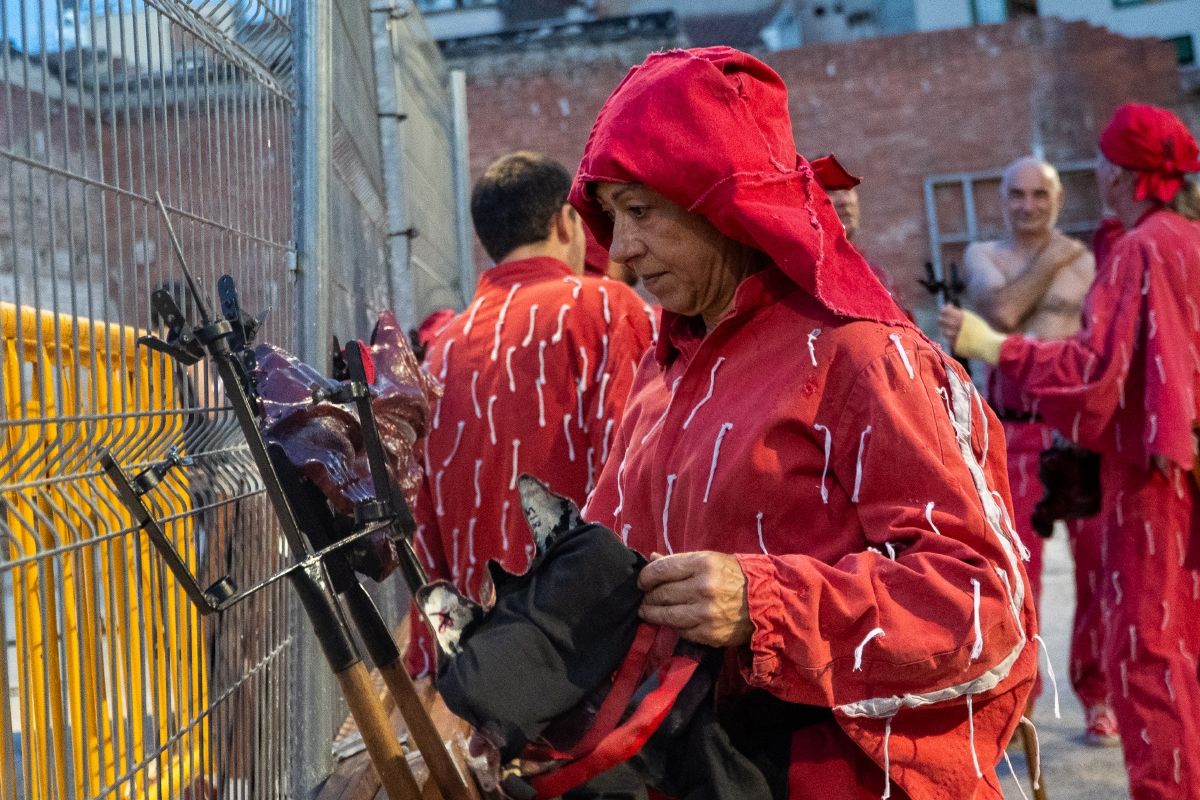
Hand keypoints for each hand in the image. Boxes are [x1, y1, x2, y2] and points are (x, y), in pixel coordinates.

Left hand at [637, 551, 752, 646]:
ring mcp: (705, 613)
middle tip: (646, 598)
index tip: (642, 582)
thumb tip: (651, 558)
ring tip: (648, 611)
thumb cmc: (734, 576)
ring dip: (653, 614)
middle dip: (648, 596)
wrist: (766, 601)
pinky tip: (674, 621)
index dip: (645, 577)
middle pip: (661, 594)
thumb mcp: (709, 560)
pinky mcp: (709, 633)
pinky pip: (681, 630)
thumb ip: (679, 561)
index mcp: (702, 564)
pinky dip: (675, 626)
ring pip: (666, 615)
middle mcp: (702, 587)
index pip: (660, 570)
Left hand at [938, 306, 1005, 363]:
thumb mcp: (972, 318)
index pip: (945, 311)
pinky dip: (954, 341)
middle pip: (940, 320)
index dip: (943, 311)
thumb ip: (959, 313)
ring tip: (959, 334)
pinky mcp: (954, 345)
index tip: (944, 313)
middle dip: (942, 321)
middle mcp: (956, 325)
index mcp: (962, 316)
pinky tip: (964, 342)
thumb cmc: (982, 331)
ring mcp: (954, 336)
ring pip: (944, 332)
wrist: (988, 345)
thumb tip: (947, 306)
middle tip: (945, 323)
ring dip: (948, 332)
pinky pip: (950, 342)